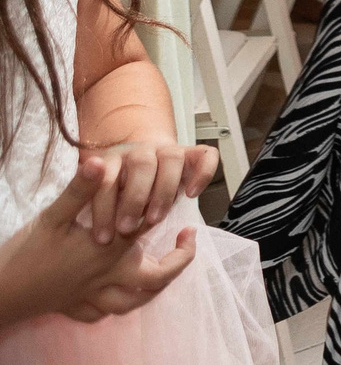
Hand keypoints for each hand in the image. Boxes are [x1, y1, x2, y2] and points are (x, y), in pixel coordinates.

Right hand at [0, 160, 198, 325]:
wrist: (0, 292)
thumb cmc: (25, 253)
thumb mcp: (51, 216)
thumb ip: (79, 190)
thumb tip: (100, 161)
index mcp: (107, 251)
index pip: (147, 229)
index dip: (164, 210)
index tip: (177, 196)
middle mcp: (106, 277)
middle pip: (156, 277)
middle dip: (179, 261)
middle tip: (187, 240)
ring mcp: (91, 296)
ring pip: (134, 302)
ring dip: (154, 289)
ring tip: (166, 268)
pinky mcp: (74, 308)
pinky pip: (104, 313)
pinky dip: (117, 305)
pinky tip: (119, 293)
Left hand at [79, 139, 216, 245]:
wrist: (133, 174)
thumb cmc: (111, 200)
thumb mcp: (91, 201)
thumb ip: (86, 200)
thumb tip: (82, 216)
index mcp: (111, 159)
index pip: (107, 176)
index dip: (104, 207)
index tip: (104, 237)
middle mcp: (140, 150)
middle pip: (142, 164)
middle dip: (134, 198)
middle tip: (127, 229)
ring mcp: (167, 150)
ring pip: (172, 157)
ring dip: (164, 190)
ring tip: (154, 220)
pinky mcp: (192, 154)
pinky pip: (206, 155)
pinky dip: (203, 173)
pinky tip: (192, 194)